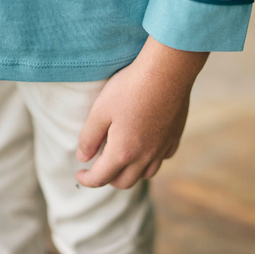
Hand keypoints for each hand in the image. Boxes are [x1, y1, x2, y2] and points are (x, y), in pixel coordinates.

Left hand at [75, 36, 208, 188]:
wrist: (167, 71)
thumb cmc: (130, 88)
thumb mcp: (100, 110)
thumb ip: (89, 137)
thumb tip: (82, 157)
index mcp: (123, 152)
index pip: (100, 178)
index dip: (86, 179)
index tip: (79, 173)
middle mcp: (145, 156)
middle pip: (124, 182)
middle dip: (108, 178)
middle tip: (98, 165)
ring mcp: (162, 147)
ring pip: (146, 174)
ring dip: (130, 172)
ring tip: (122, 159)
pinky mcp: (175, 136)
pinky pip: (163, 158)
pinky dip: (151, 160)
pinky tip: (146, 146)